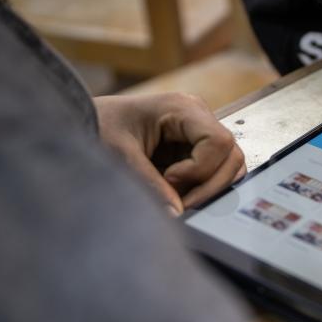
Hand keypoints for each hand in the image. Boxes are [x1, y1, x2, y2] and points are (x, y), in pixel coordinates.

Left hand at [95, 93, 245, 214]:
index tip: (170, 179)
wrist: (89, 121)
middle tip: (180, 202)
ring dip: (211, 188)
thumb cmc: (101, 125)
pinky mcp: (198, 148)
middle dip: (210, 185)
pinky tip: (180, 193)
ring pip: (231, 166)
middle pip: (232, 156)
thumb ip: (150, 183)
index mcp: (183, 108)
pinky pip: (218, 171)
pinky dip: (205, 187)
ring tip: (180, 199)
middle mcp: (199, 117)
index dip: (201, 168)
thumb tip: (176, 213)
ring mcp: (201, 132)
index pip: (219, 142)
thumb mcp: (120, 155)